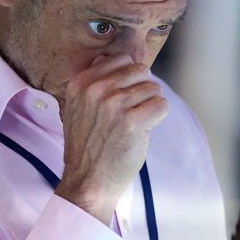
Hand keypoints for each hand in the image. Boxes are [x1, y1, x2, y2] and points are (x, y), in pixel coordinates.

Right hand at [55, 54, 167, 223]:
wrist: (87, 181)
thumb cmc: (87, 145)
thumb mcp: (77, 107)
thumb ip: (93, 82)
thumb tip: (111, 58)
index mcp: (81, 82)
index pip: (121, 59)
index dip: (129, 79)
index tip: (122, 99)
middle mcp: (96, 90)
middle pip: (141, 71)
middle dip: (142, 91)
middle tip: (132, 113)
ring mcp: (114, 105)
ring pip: (153, 88)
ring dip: (150, 106)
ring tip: (136, 124)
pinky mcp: (132, 122)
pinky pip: (161, 105)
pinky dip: (158, 117)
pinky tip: (144, 130)